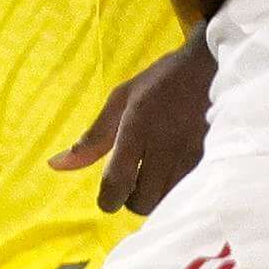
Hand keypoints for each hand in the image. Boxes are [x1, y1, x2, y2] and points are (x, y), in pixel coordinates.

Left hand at [50, 46, 205, 214]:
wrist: (213, 66)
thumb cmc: (162, 81)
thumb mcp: (121, 100)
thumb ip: (92, 138)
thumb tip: (56, 166)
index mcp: (137, 131)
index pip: (116, 184)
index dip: (108, 200)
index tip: (108, 196)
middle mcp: (164, 148)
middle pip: (142, 202)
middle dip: (133, 199)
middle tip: (135, 182)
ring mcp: (191, 156)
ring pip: (167, 202)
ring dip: (156, 197)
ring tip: (156, 178)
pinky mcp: (212, 160)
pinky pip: (189, 192)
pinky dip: (177, 191)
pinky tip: (175, 174)